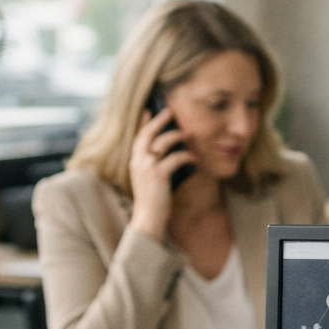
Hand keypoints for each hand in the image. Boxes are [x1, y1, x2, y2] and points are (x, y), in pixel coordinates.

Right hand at [127, 107, 195, 241]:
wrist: (148, 218)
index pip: (138, 137)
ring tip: (188, 134)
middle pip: (149, 134)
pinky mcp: (159, 175)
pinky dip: (186, 156)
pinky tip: (194, 159)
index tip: (148, 110)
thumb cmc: (152, 201)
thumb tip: (171, 152)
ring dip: (177, 136)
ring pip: (163, 142)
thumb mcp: (148, 180)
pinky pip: (176, 158)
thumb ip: (153, 166)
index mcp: (134, 162)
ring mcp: (148, 167)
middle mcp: (138, 162)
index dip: (143, 123)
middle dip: (160, 120)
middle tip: (170, 111)